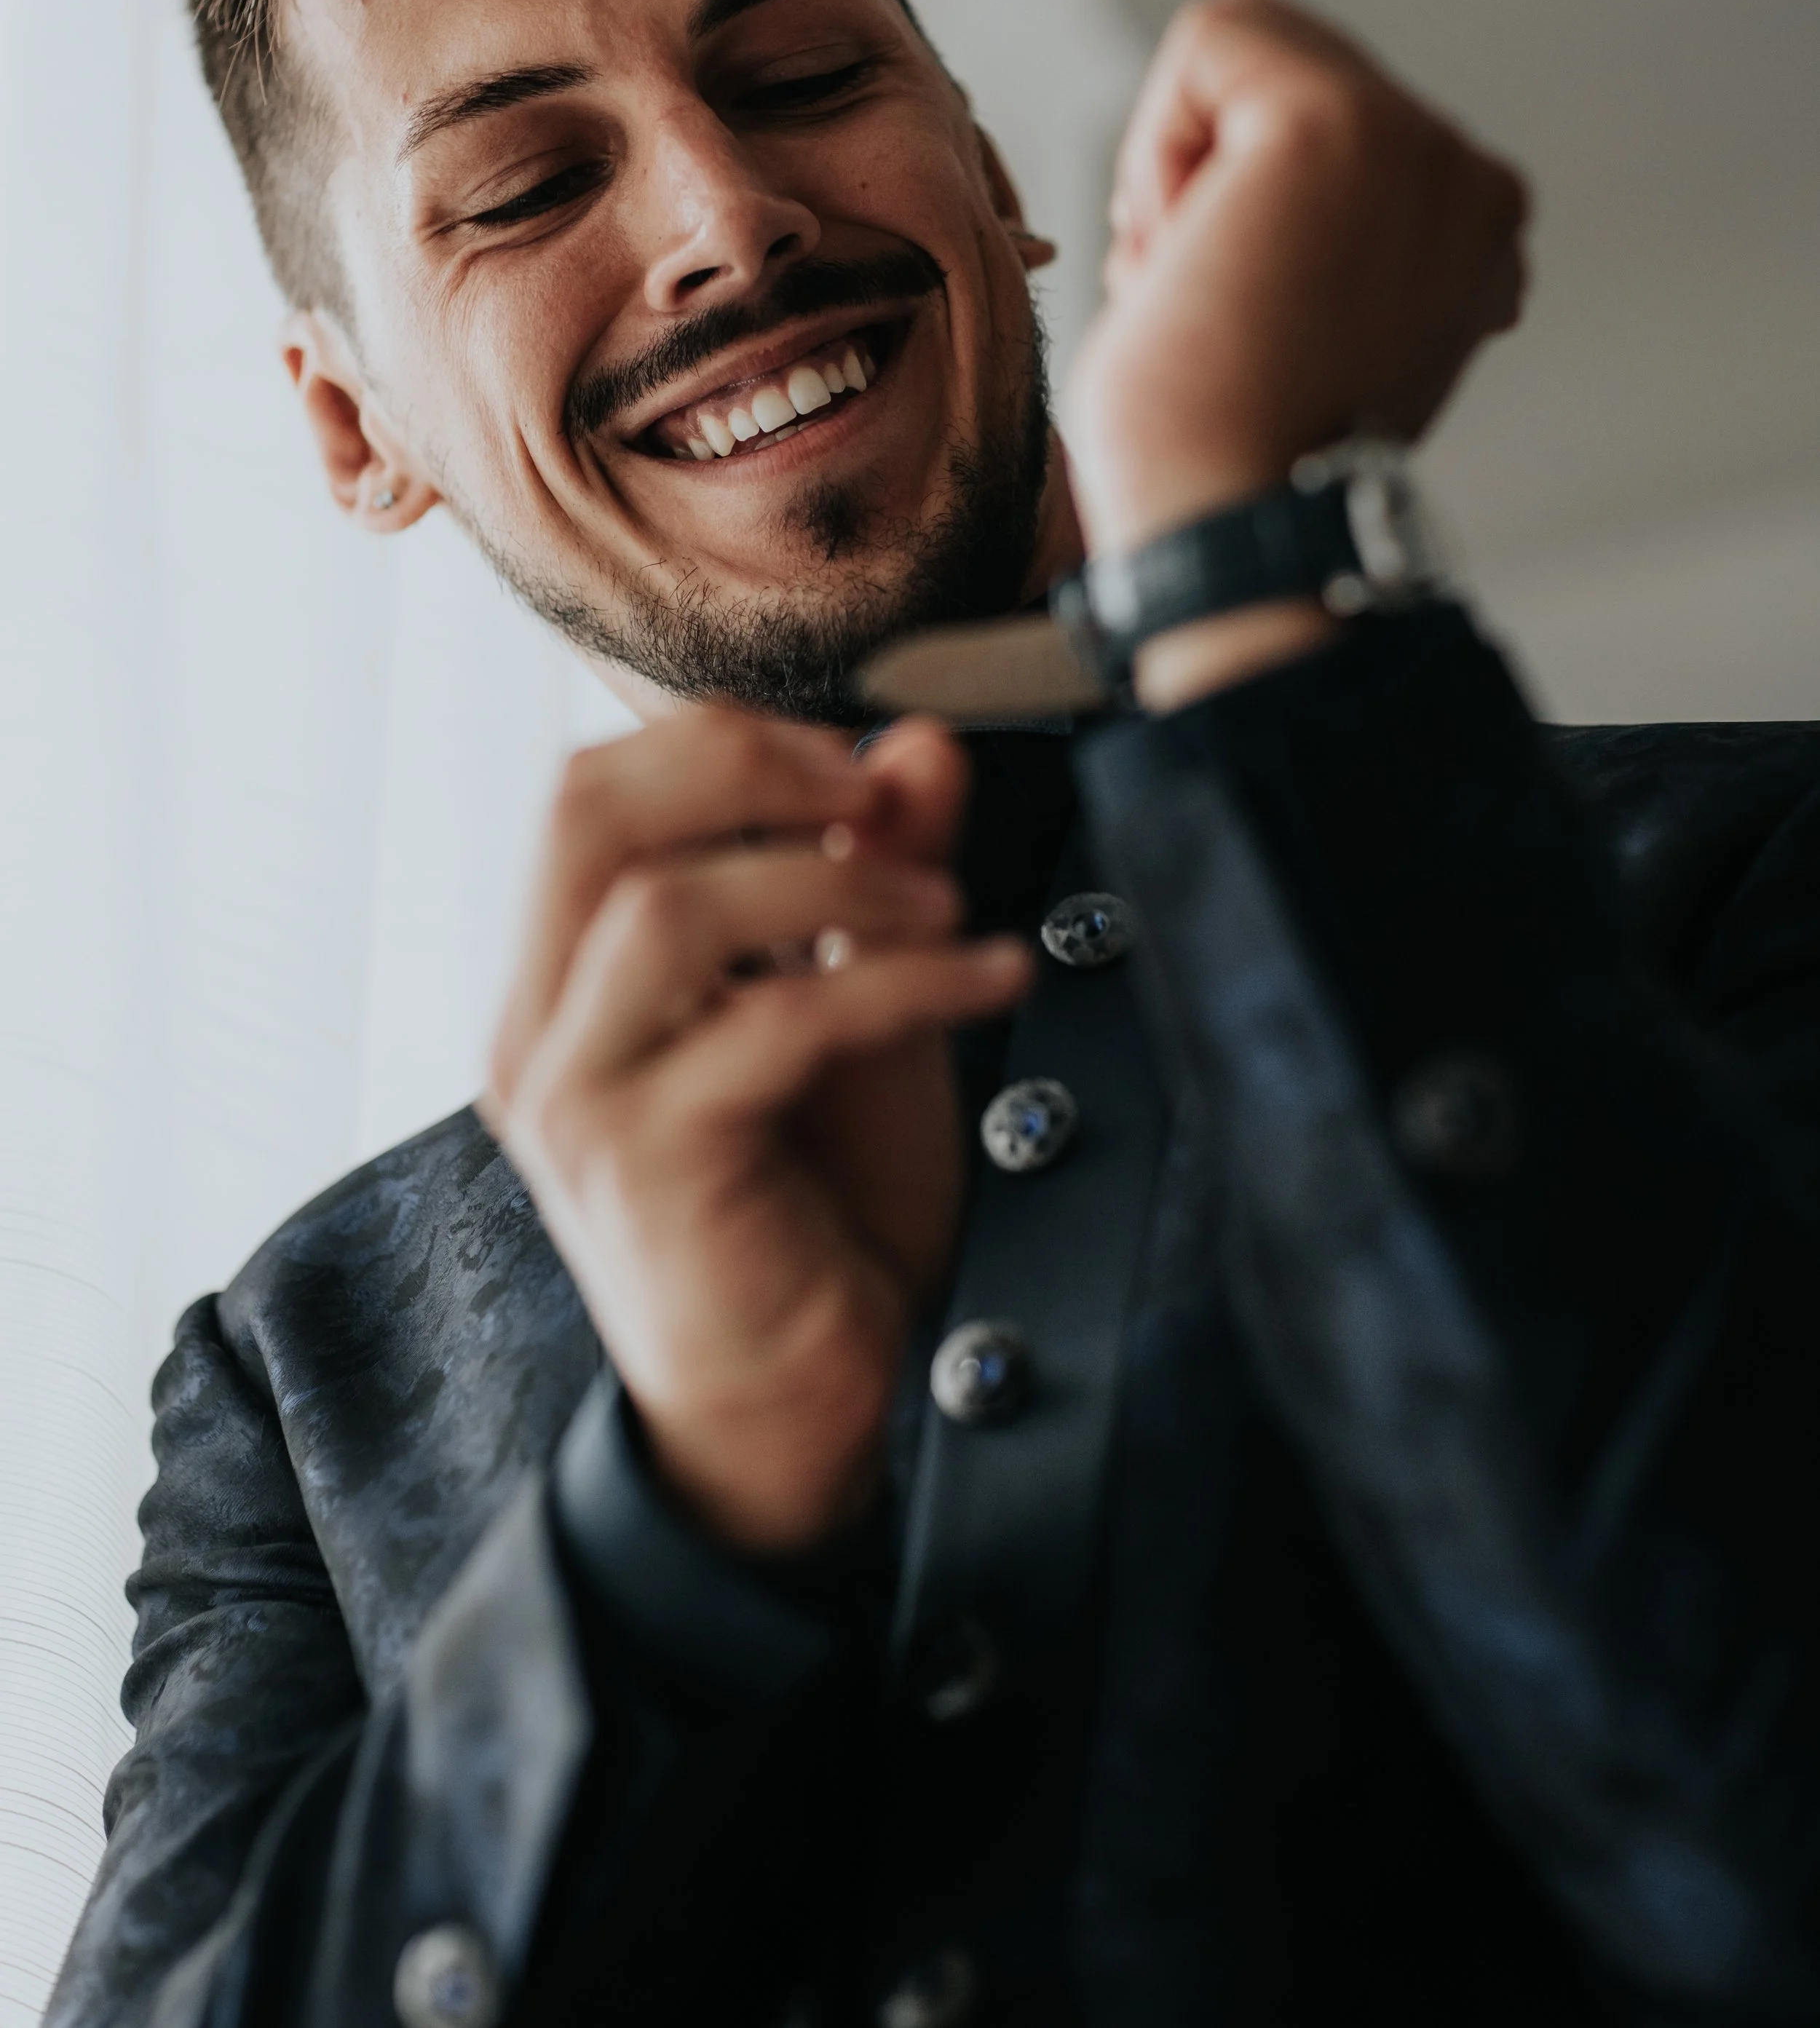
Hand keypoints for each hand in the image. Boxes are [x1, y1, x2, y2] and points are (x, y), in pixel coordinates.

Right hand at [484, 711, 1029, 1551]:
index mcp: (562, 984)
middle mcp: (537, 1032)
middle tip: (875, 799)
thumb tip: (915, 743)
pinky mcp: (646, 1166)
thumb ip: (873, 873)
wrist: (808, 1410)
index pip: (584, 791)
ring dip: (836, 881)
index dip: (718, 742)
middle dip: (748, 768)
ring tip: (946, 911)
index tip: (848, 764)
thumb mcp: (862, 1010)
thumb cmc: (821, 1216)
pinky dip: (900, 979)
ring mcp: (577, 1099)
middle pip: (584, 811)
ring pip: (667, 909)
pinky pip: (772, 1021)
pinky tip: (988, 975)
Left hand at [1063, 0, 1528, 560]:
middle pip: (1285, 76)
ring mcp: (1421, 147)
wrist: (1234, 534)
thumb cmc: (1225, 468)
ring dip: (1180, 173)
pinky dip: (1159, 145)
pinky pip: (1215, 40)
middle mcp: (1470, 183)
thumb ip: (1322, 247)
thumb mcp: (1304, 330)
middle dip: (1207, 179)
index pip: (1330, 132)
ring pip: (1246, 54)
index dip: (1239, 204)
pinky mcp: (1342, 124)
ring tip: (1203, 296)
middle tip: (1207, 310)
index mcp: (1475, 238)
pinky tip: (1184, 259)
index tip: (1232, 314)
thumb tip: (1250, 201)